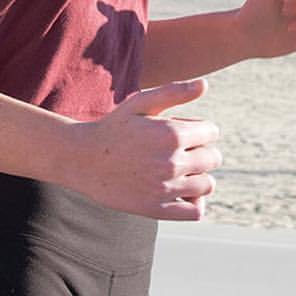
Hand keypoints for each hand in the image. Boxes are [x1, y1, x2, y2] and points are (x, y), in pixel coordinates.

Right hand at [63, 79, 221, 220]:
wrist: (82, 159)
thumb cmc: (113, 127)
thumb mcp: (139, 103)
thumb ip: (173, 92)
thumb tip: (205, 84)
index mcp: (171, 133)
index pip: (211, 132)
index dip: (198, 129)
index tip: (181, 130)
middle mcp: (173, 162)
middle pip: (213, 158)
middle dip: (200, 150)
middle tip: (176, 149)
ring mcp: (166, 188)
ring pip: (207, 185)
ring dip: (197, 176)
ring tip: (177, 169)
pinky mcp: (159, 209)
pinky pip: (195, 211)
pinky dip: (194, 203)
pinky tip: (180, 192)